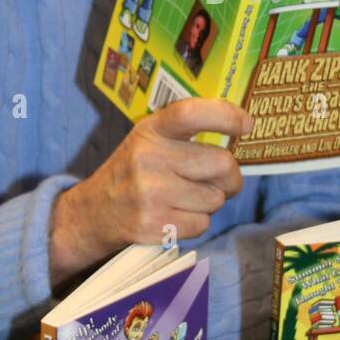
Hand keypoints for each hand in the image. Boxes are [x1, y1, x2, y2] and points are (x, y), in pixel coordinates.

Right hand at [49, 98, 251, 286]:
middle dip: (230, 177)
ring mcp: (151, 193)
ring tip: (184, 198)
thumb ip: (185, 132)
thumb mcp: (148, 139)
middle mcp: (149, 158)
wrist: (93, 213)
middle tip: (219, 181)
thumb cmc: (133, 171)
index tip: (246, 124)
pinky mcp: (154, 225)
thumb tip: (241, 128)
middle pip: (222, 165)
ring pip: (216, 199)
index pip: (191, 113)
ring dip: (210, 202)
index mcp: (151, 130)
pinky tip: (175, 215)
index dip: (225, 116)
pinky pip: (203, 224)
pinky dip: (196, 222)